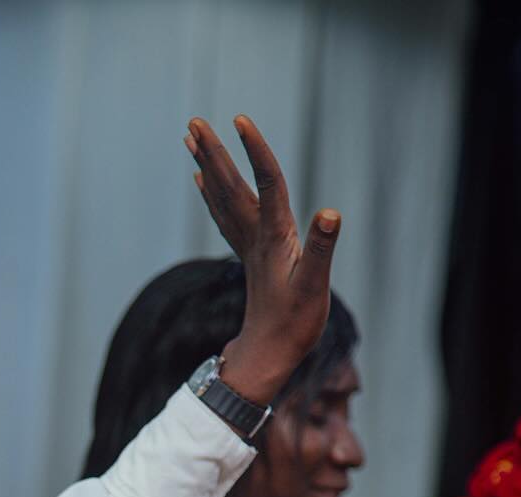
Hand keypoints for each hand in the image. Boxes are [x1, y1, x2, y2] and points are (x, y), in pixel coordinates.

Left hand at [184, 115, 341, 404]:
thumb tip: (329, 213)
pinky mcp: (247, 254)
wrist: (269, 354)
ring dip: (207, 165)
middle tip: (194, 121)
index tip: (240, 119)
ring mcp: (248, 244)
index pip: (267, 183)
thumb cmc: (295, 324)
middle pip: (230, 186)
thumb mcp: (315, 286)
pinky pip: (224, 215)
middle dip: (214, 151)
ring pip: (222, 197)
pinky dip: (212, 193)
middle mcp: (255, 236)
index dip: (255, 150)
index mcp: (274, 237)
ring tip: (191, 138)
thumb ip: (320, 248)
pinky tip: (201, 179)